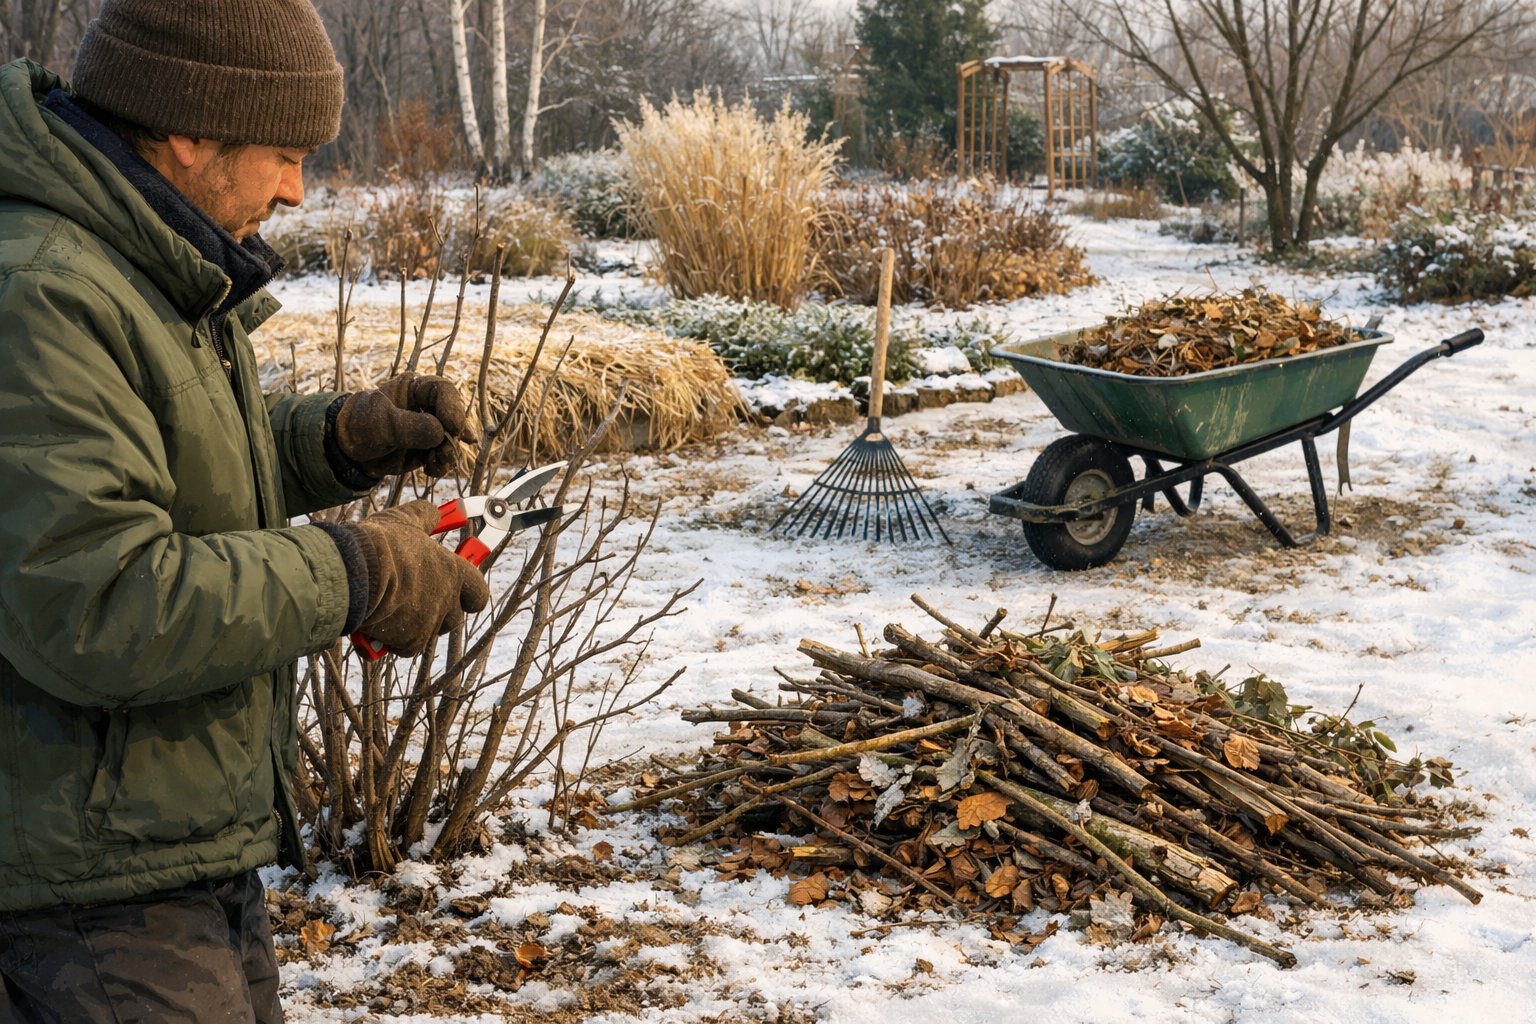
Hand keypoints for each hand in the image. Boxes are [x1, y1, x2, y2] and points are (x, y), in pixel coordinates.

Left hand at [335, 372, 478, 477]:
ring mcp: (429, 429)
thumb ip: (410, 427)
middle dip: (452, 436)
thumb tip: (441, 433)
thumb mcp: (381, 423)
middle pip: (454, 416)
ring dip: (448, 454)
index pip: (443, 390)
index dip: (452, 408)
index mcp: (415, 388)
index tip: (452, 428)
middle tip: (444, 452)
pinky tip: (431, 470)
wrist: (349, 451)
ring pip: (452, 439)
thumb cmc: (361, 426)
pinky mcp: (428, 448)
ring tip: (434, 462)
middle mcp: (426, 406)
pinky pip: (444, 457)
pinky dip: (441, 465)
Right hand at [351, 500, 491, 655]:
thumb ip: (425, 516)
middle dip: (439, 611)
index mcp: (454, 572)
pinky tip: (379, 623)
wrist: (353, 574)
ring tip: (392, 607)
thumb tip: (437, 512)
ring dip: (415, 624)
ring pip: (430, 631)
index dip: (470, 593)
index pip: (479, 591)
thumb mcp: (405, 520)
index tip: (461, 588)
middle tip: (417, 598)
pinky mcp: (411, 641)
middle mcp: (448, 600)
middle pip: (455, 616)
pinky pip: (407, 646)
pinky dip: (394, 639)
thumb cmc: (380, 545)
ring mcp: (431, 622)